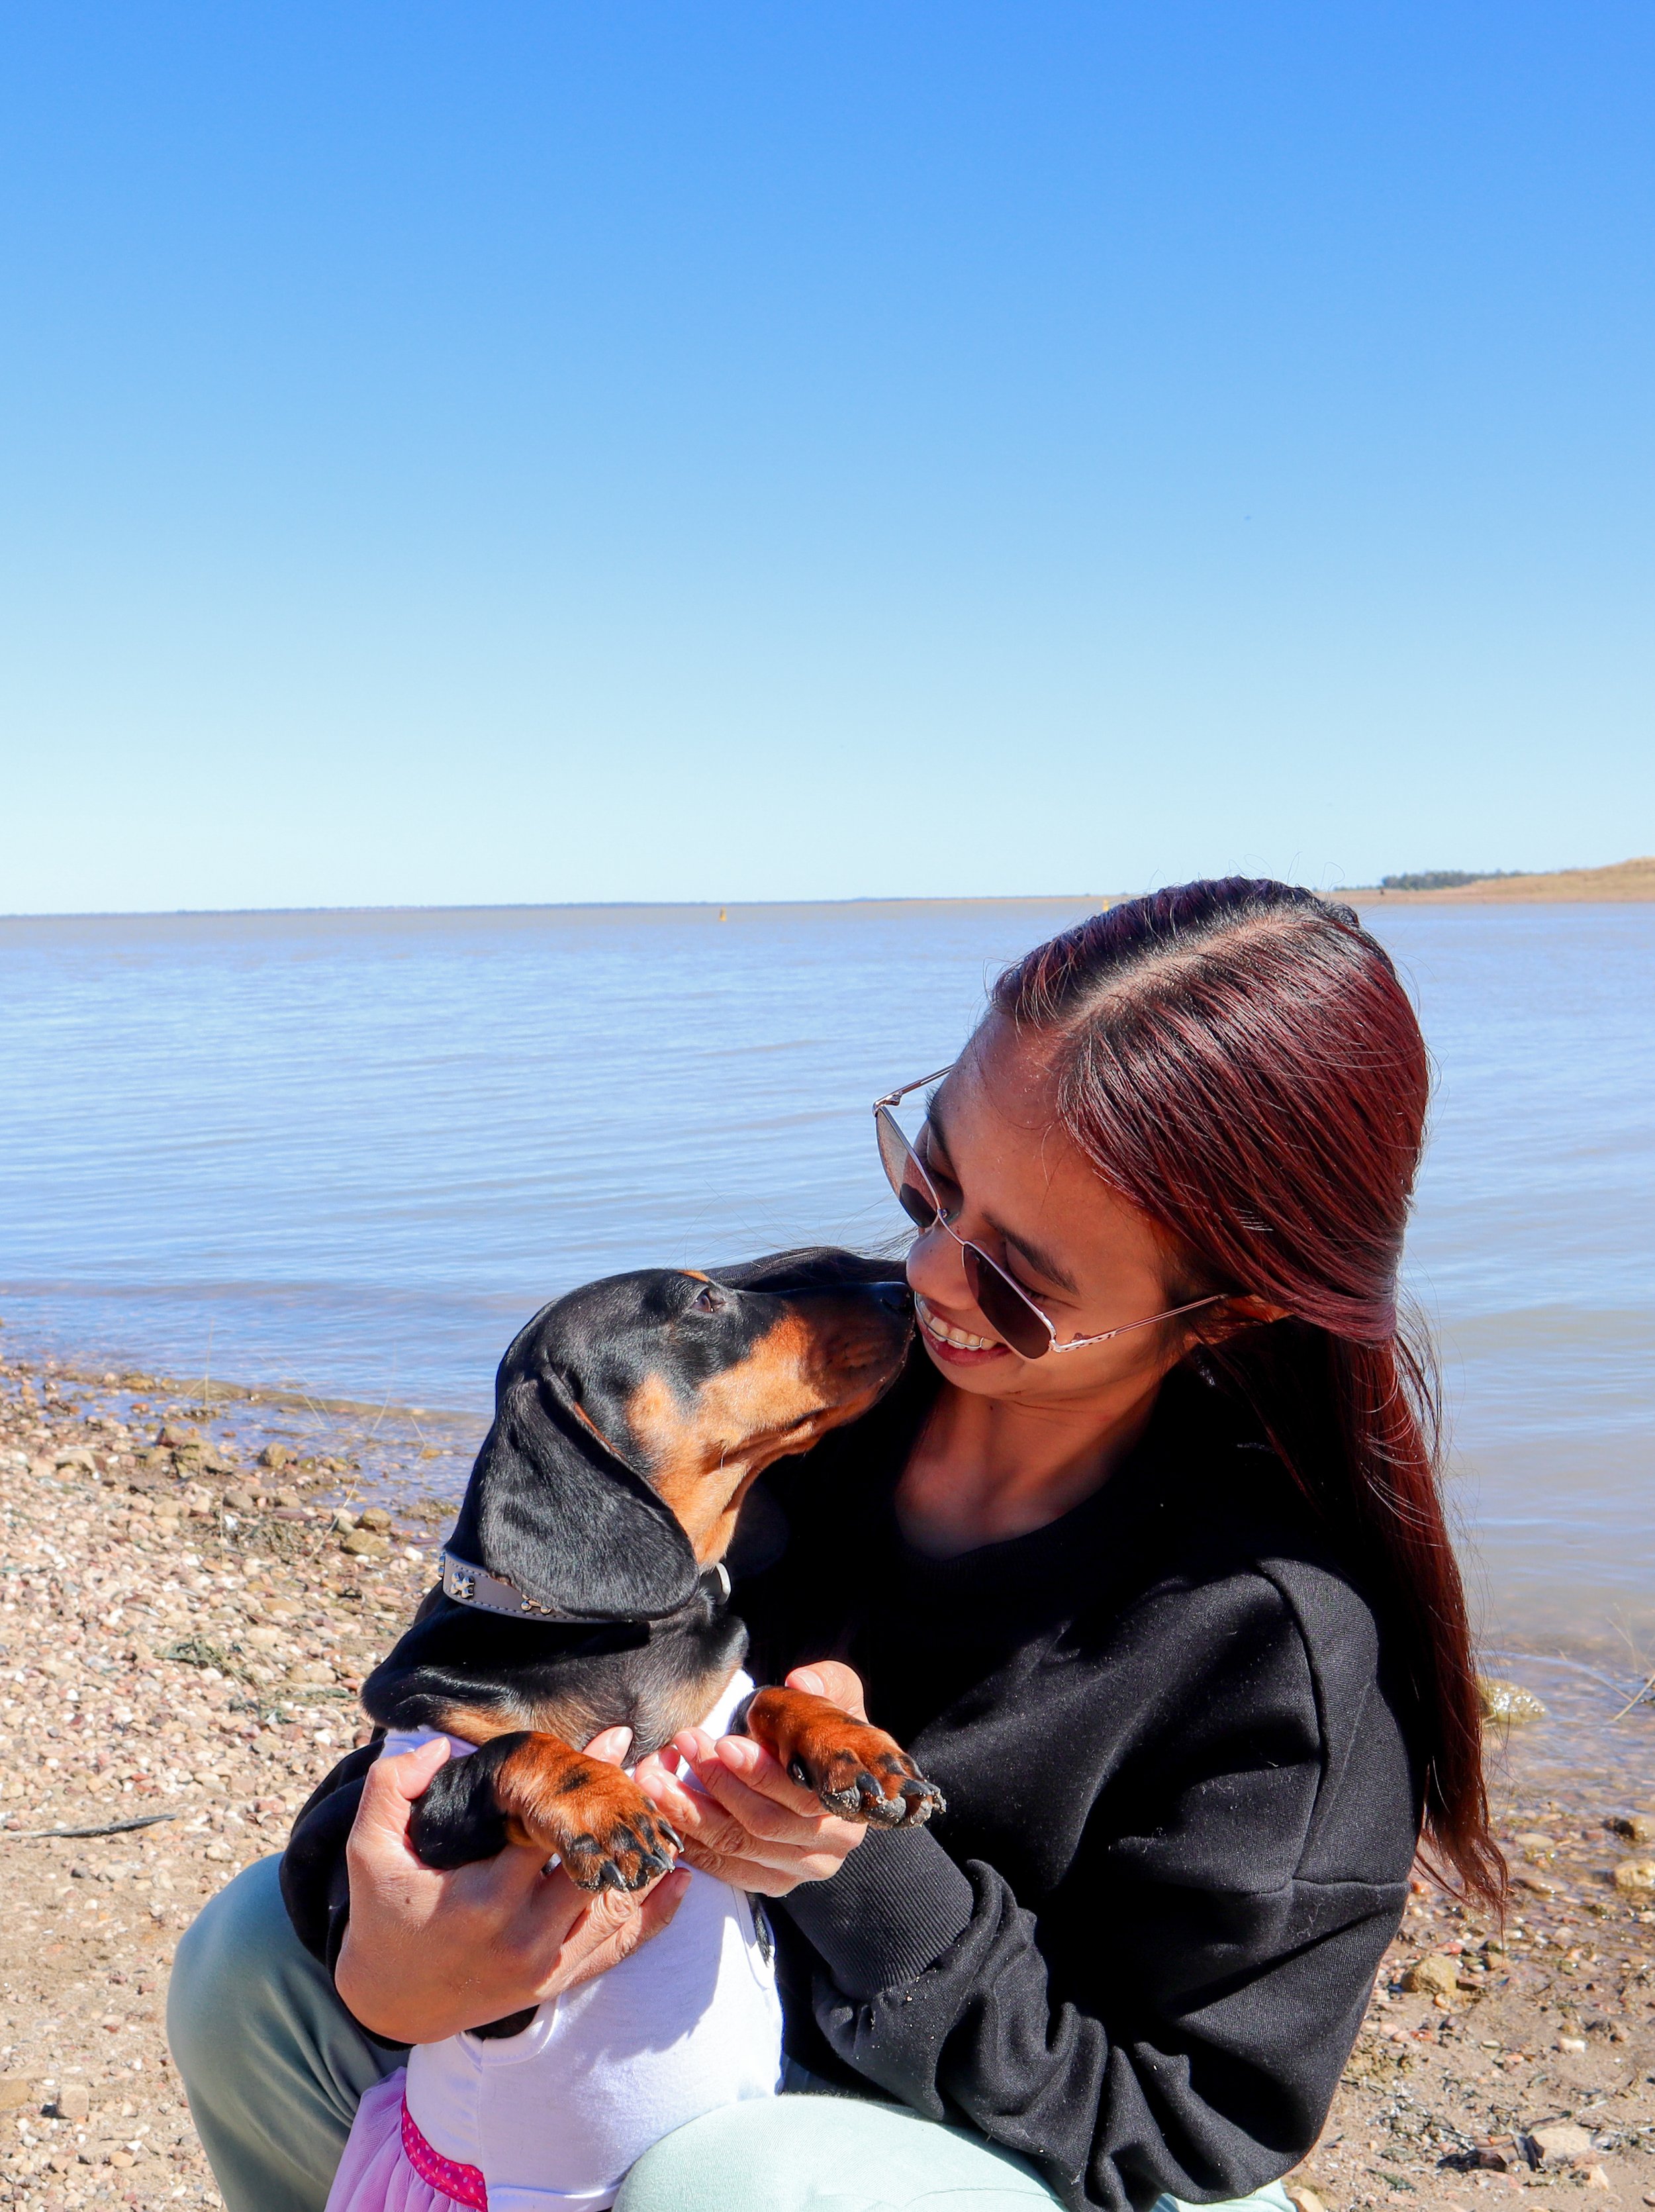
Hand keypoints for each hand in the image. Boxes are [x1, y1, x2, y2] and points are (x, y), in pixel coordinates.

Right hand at [335, 1726, 688, 2042]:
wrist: (391, 2002)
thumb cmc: (384, 1915)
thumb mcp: (368, 1849)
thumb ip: (391, 1787)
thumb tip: (439, 1747)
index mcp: (484, 1897)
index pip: (552, 1826)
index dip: (585, 1782)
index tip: (616, 1739)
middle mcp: (525, 1936)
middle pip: (599, 1863)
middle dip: (626, 1813)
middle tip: (654, 1766)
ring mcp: (547, 1966)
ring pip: (619, 1904)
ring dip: (646, 1854)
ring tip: (668, 1804)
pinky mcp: (559, 1983)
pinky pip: (620, 1948)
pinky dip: (655, 1915)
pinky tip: (680, 1880)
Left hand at [634, 1663, 871, 1898]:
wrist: (826, 1771)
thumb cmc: (827, 1729)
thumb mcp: (839, 1696)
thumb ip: (828, 1683)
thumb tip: (802, 1683)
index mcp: (851, 1800)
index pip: (801, 1796)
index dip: (759, 1773)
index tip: (724, 1743)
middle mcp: (833, 1843)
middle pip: (762, 1823)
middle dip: (715, 1783)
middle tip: (682, 1745)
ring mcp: (802, 1868)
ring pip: (736, 1845)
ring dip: (690, 1811)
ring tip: (657, 1776)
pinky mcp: (775, 1881)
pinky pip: (725, 1867)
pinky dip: (692, 1842)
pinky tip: (666, 1813)